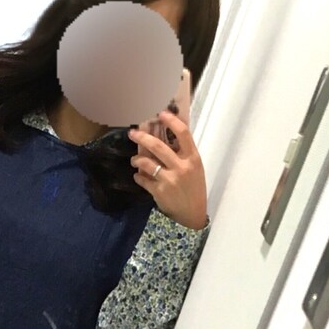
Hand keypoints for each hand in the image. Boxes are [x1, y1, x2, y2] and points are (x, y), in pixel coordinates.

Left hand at [129, 108, 207, 229]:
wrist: (193, 215)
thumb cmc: (194, 189)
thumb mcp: (195, 169)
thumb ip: (183, 154)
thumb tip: (167, 137)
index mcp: (193, 158)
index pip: (183, 133)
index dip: (171, 121)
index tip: (160, 113)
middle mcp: (182, 167)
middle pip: (159, 146)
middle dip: (142, 137)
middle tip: (133, 133)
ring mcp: (170, 180)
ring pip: (147, 162)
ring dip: (137, 159)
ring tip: (134, 160)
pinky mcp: (159, 192)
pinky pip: (143, 179)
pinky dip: (138, 177)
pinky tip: (138, 176)